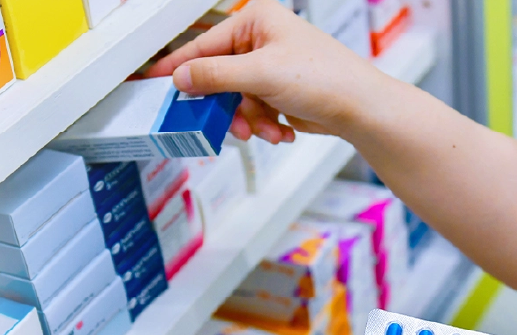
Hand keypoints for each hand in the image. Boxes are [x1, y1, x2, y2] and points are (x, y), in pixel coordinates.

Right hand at [147, 0, 391, 142]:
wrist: (360, 109)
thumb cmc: (326, 79)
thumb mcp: (261, 74)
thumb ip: (216, 75)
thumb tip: (182, 77)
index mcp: (256, 21)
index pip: (205, 44)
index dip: (180, 67)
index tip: (156, 82)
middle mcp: (262, 41)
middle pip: (220, 77)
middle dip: (228, 106)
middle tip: (231, 123)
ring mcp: (271, 68)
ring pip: (237, 101)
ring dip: (250, 121)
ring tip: (266, 130)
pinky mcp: (280, 92)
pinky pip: (255, 112)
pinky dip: (264, 126)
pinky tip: (281, 131)